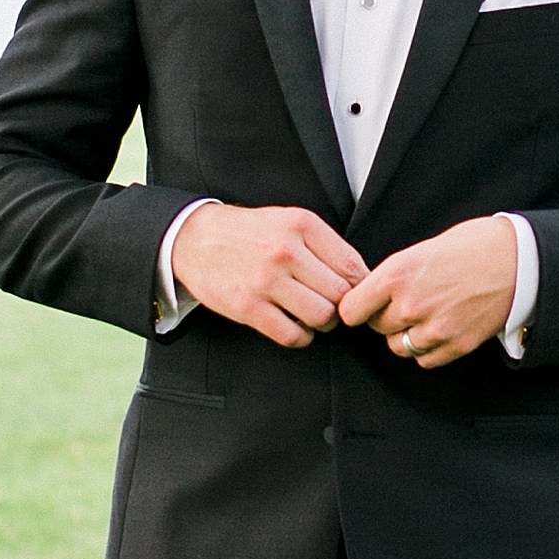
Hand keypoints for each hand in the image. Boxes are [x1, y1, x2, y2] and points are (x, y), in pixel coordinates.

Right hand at [172, 203, 368, 348]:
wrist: (196, 239)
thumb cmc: (251, 233)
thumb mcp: (290, 221)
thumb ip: (325, 246)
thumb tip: (362, 278)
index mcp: (302, 225)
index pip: (352, 265)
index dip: (360, 286)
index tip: (355, 293)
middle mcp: (285, 251)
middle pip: (340, 294)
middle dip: (342, 306)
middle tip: (334, 306)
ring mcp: (265, 280)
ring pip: (321, 317)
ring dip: (323, 323)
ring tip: (315, 315)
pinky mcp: (248, 307)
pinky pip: (292, 335)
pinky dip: (301, 337)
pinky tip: (296, 327)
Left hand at [337, 216, 516, 368]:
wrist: (520, 261)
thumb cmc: (475, 245)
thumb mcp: (424, 248)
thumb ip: (396, 274)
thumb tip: (374, 292)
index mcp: (397, 274)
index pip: (351, 309)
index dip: (357, 307)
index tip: (363, 304)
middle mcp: (410, 304)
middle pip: (376, 327)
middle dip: (385, 317)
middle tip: (404, 302)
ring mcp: (434, 328)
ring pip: (399, 347)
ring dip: (405, 335)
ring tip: (424, 316)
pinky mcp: (456, 345)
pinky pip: (425, 359)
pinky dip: (428, 348)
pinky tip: (439, 328)